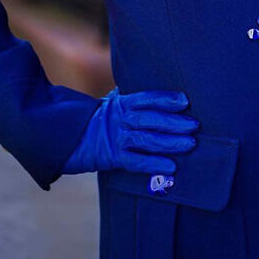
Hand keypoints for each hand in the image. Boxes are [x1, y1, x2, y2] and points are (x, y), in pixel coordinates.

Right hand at [62, 87, 198, 175]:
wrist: (64, 140)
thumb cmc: (95, 121)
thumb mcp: (110, 105)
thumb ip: (129, 99)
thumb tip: (152, 91)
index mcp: (121, 103)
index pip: (147, 98)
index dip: (165, 99)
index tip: (184, 101)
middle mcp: (120, 119)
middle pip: (151, 119)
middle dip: (174, 122)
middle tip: (195, 125)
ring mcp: (116, 138)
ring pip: (147, 140)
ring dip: (170, 142)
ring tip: (190, 144)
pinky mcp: (111, 158)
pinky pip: (136, 161)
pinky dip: (154, 164)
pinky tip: (171, 167)